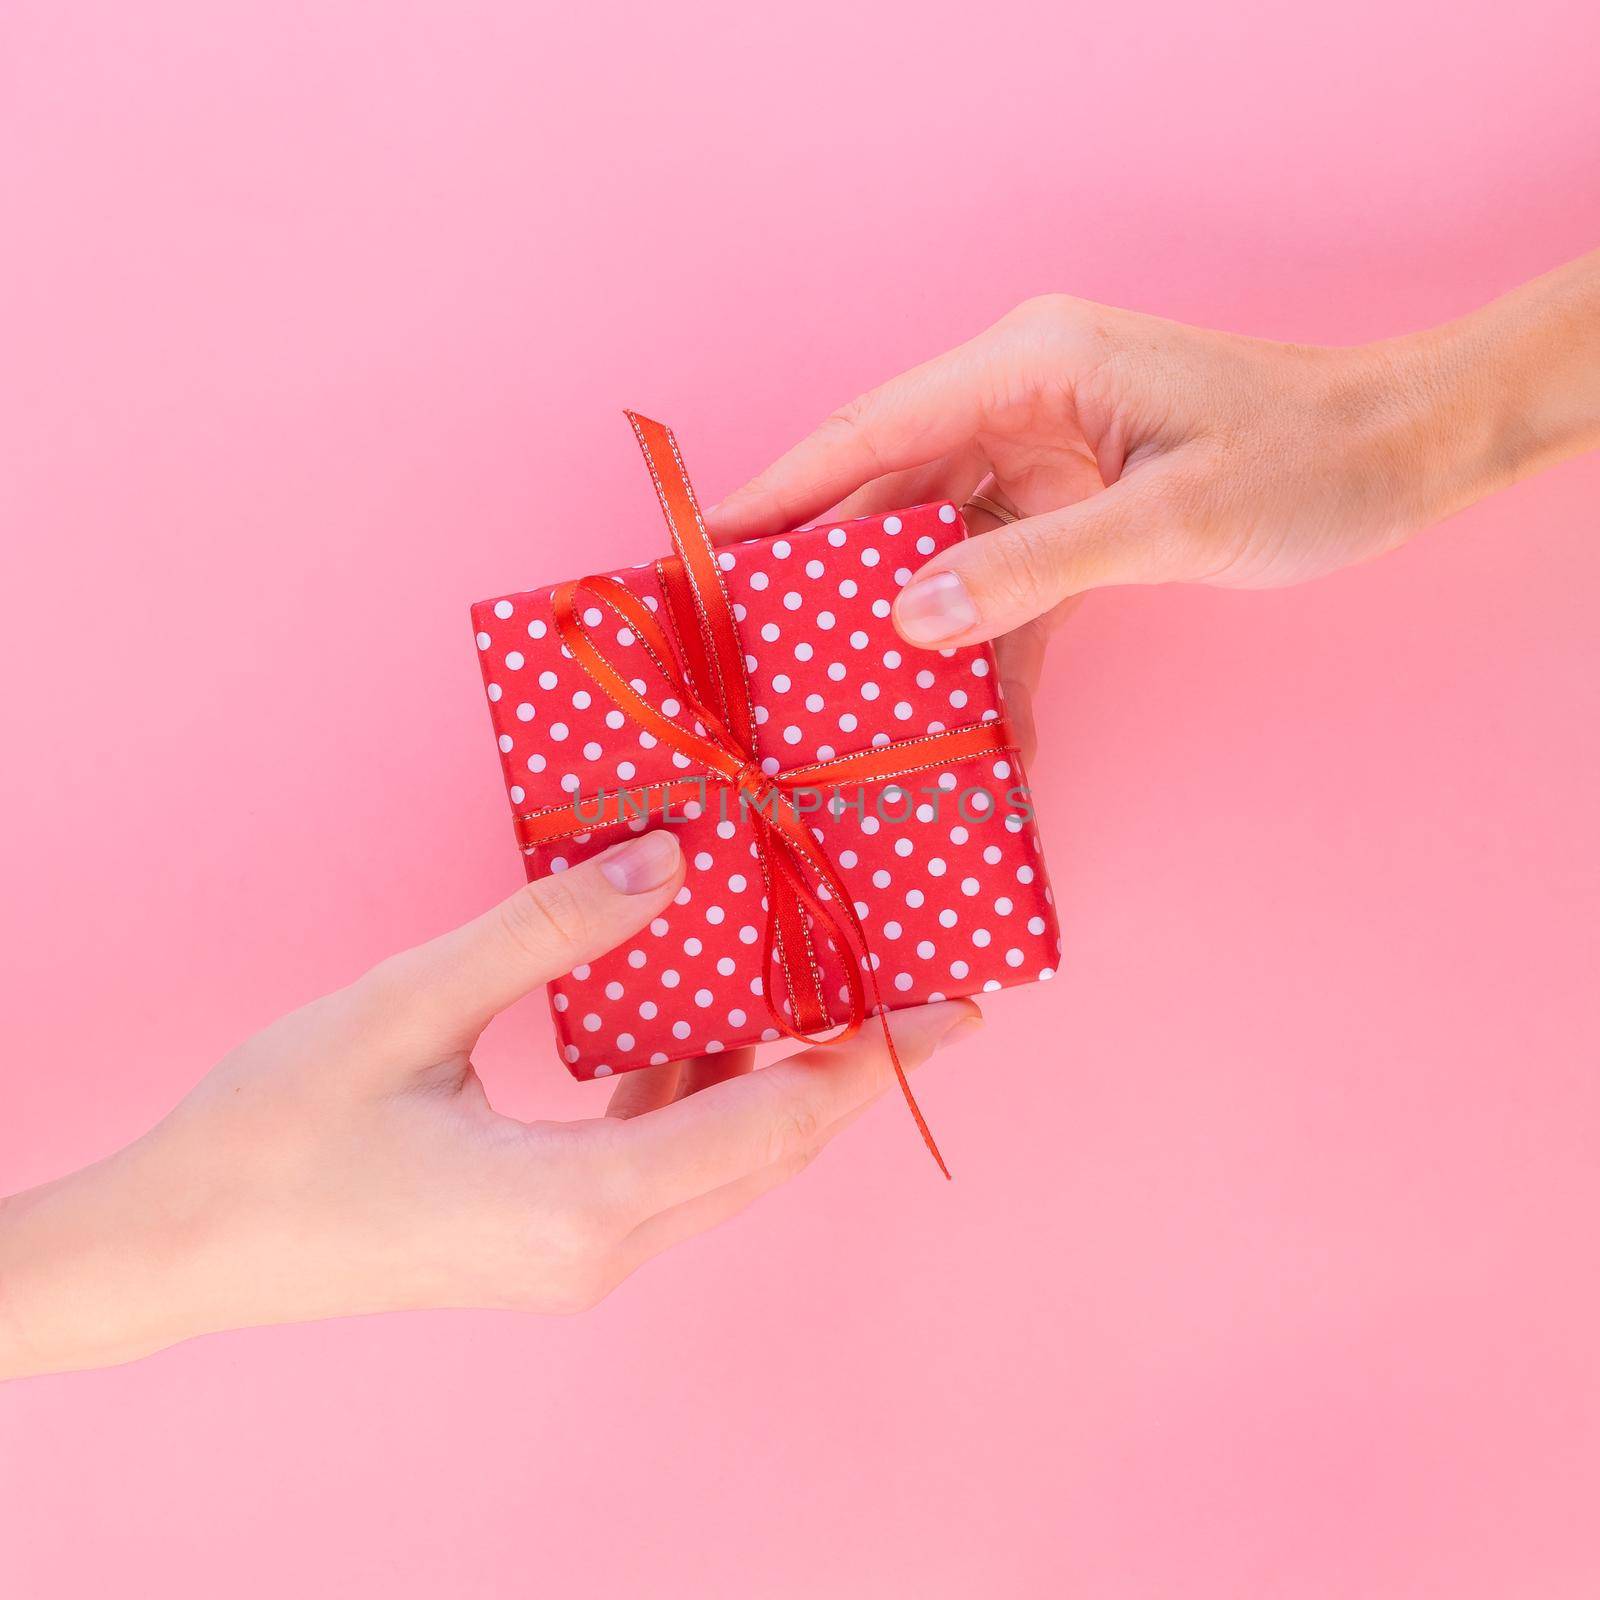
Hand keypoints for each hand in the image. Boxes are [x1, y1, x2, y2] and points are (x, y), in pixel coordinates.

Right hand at [0, 830, 978, 1377]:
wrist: (179, 1246)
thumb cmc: (276, 1132)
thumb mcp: (410, 1007)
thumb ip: (548, 931)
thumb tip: (669, 859)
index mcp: (583, 1203)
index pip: (773, 1124)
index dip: (871, 1058)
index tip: (955, 1005)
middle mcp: (600, 1250)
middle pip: (768, 1152)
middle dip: (849, 1067)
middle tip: (919, 986)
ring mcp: (574, 1259)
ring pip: (720, 1164)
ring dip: (774, 1079)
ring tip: (820, 987)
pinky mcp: (546, 1244)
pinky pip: (661, 1169)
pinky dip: (699, 1098)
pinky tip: (697, 1026)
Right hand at [707, 255, 1599, 651]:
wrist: (1402, 456)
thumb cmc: (1300, 466)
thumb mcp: (1166, 522)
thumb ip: (1030, 570)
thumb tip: (906, 619)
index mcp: (1031, 366)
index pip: (873, 429)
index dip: (782, 491)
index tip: (706, 549)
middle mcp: (1024, 400)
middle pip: (891, 489)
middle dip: (826, 571)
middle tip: (757, 648)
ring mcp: (1048, 454)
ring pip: (940, 541)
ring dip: (905, 621)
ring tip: (845, 701)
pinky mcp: (1077, 507)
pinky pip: (1005, 577)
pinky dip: (988, 643)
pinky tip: (973, 720)